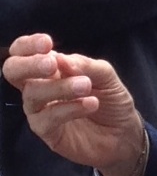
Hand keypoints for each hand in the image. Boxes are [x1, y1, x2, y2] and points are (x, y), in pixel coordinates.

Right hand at [3, 33, 146, 175]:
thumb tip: (60, 58)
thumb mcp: (106, 75)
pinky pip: (46, 119)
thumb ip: (85, 65)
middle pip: (13, 71)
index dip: (28, 45)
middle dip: (29, 64)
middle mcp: (40, 87)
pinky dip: (68, 109)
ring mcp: (41, 110)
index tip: (47, 43)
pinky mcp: (47, 133)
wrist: (124, 133)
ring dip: (59, 87)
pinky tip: (90, 104)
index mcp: (51, 68)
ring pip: (32, 94)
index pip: (24, 52)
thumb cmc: (111, 100)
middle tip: (52, 64)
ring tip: (86, 86)